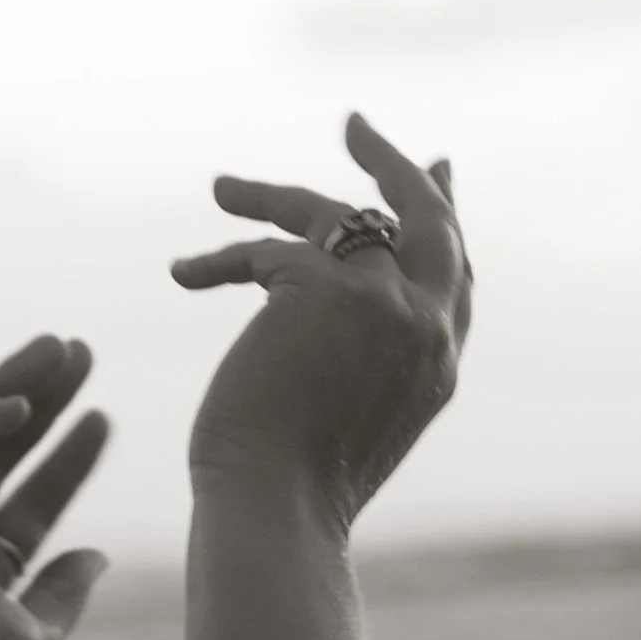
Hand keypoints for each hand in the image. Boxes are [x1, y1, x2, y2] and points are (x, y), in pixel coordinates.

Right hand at [0, 335, 111, 639]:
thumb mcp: (29, 636)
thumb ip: (64, 594)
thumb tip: (100, 556)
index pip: (34, 500)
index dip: (69, 460)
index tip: (103, 419)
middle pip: (2, 450)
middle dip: (44, 402)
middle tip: (83, 353)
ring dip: (14, 385)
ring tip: (61, 348)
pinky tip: (16, 407)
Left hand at [171, 113, 471, 530]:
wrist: (275, 511)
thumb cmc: (290, 485)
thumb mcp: (345, 411)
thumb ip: (362, 353)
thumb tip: (323, 304)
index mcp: (439, 363)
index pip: (456, 271)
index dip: (441, 218)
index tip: (438, 170)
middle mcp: (429, 327)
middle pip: (429, 218)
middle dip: (396, 166)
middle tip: (358, 128)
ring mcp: (386, 304)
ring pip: (337, 216)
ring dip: (271, 197)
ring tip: (222, 188)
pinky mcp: (328, 290)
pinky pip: (268, 249)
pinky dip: (220, 259)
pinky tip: (184, 274)